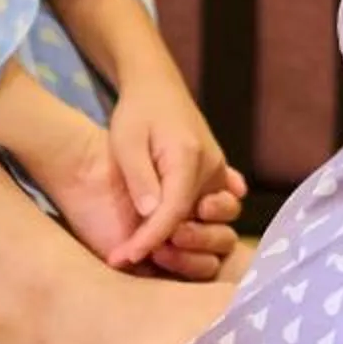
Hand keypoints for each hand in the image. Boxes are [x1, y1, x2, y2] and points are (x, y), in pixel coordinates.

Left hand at [104, 73, 248, 280]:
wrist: (157, 86)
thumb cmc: (136, 112)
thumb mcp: (126, 142)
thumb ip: (139, 177)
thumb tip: (150, 215)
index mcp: (188, 157)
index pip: (173, 211)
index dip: (149, 239)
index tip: (122, 257)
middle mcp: (211, 166)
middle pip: (195, 219)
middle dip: (167, 244)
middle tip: (132, 253)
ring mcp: (218, 170)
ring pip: (211, 217)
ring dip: (188, 236)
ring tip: (154, 246)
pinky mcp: (217, 173)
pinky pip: (220, 204)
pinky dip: (208, 221)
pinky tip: (188, 232)